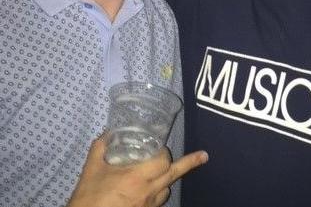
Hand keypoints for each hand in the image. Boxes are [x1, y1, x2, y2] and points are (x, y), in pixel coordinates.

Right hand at [67, 134, 207, 206]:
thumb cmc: (88, 198)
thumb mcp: (91, 170)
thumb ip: (100, 147)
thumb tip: (109, 131)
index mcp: (137, 178)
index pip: (164, 161)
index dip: (164, 152)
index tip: (159, 146)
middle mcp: (147, 193)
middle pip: (174, 174)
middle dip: (187, 163)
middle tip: (202, 156)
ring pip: (167, 190)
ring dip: (168, 179)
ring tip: (167, 171)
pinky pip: (158, 203)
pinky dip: (158, 194)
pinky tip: (152, 190)